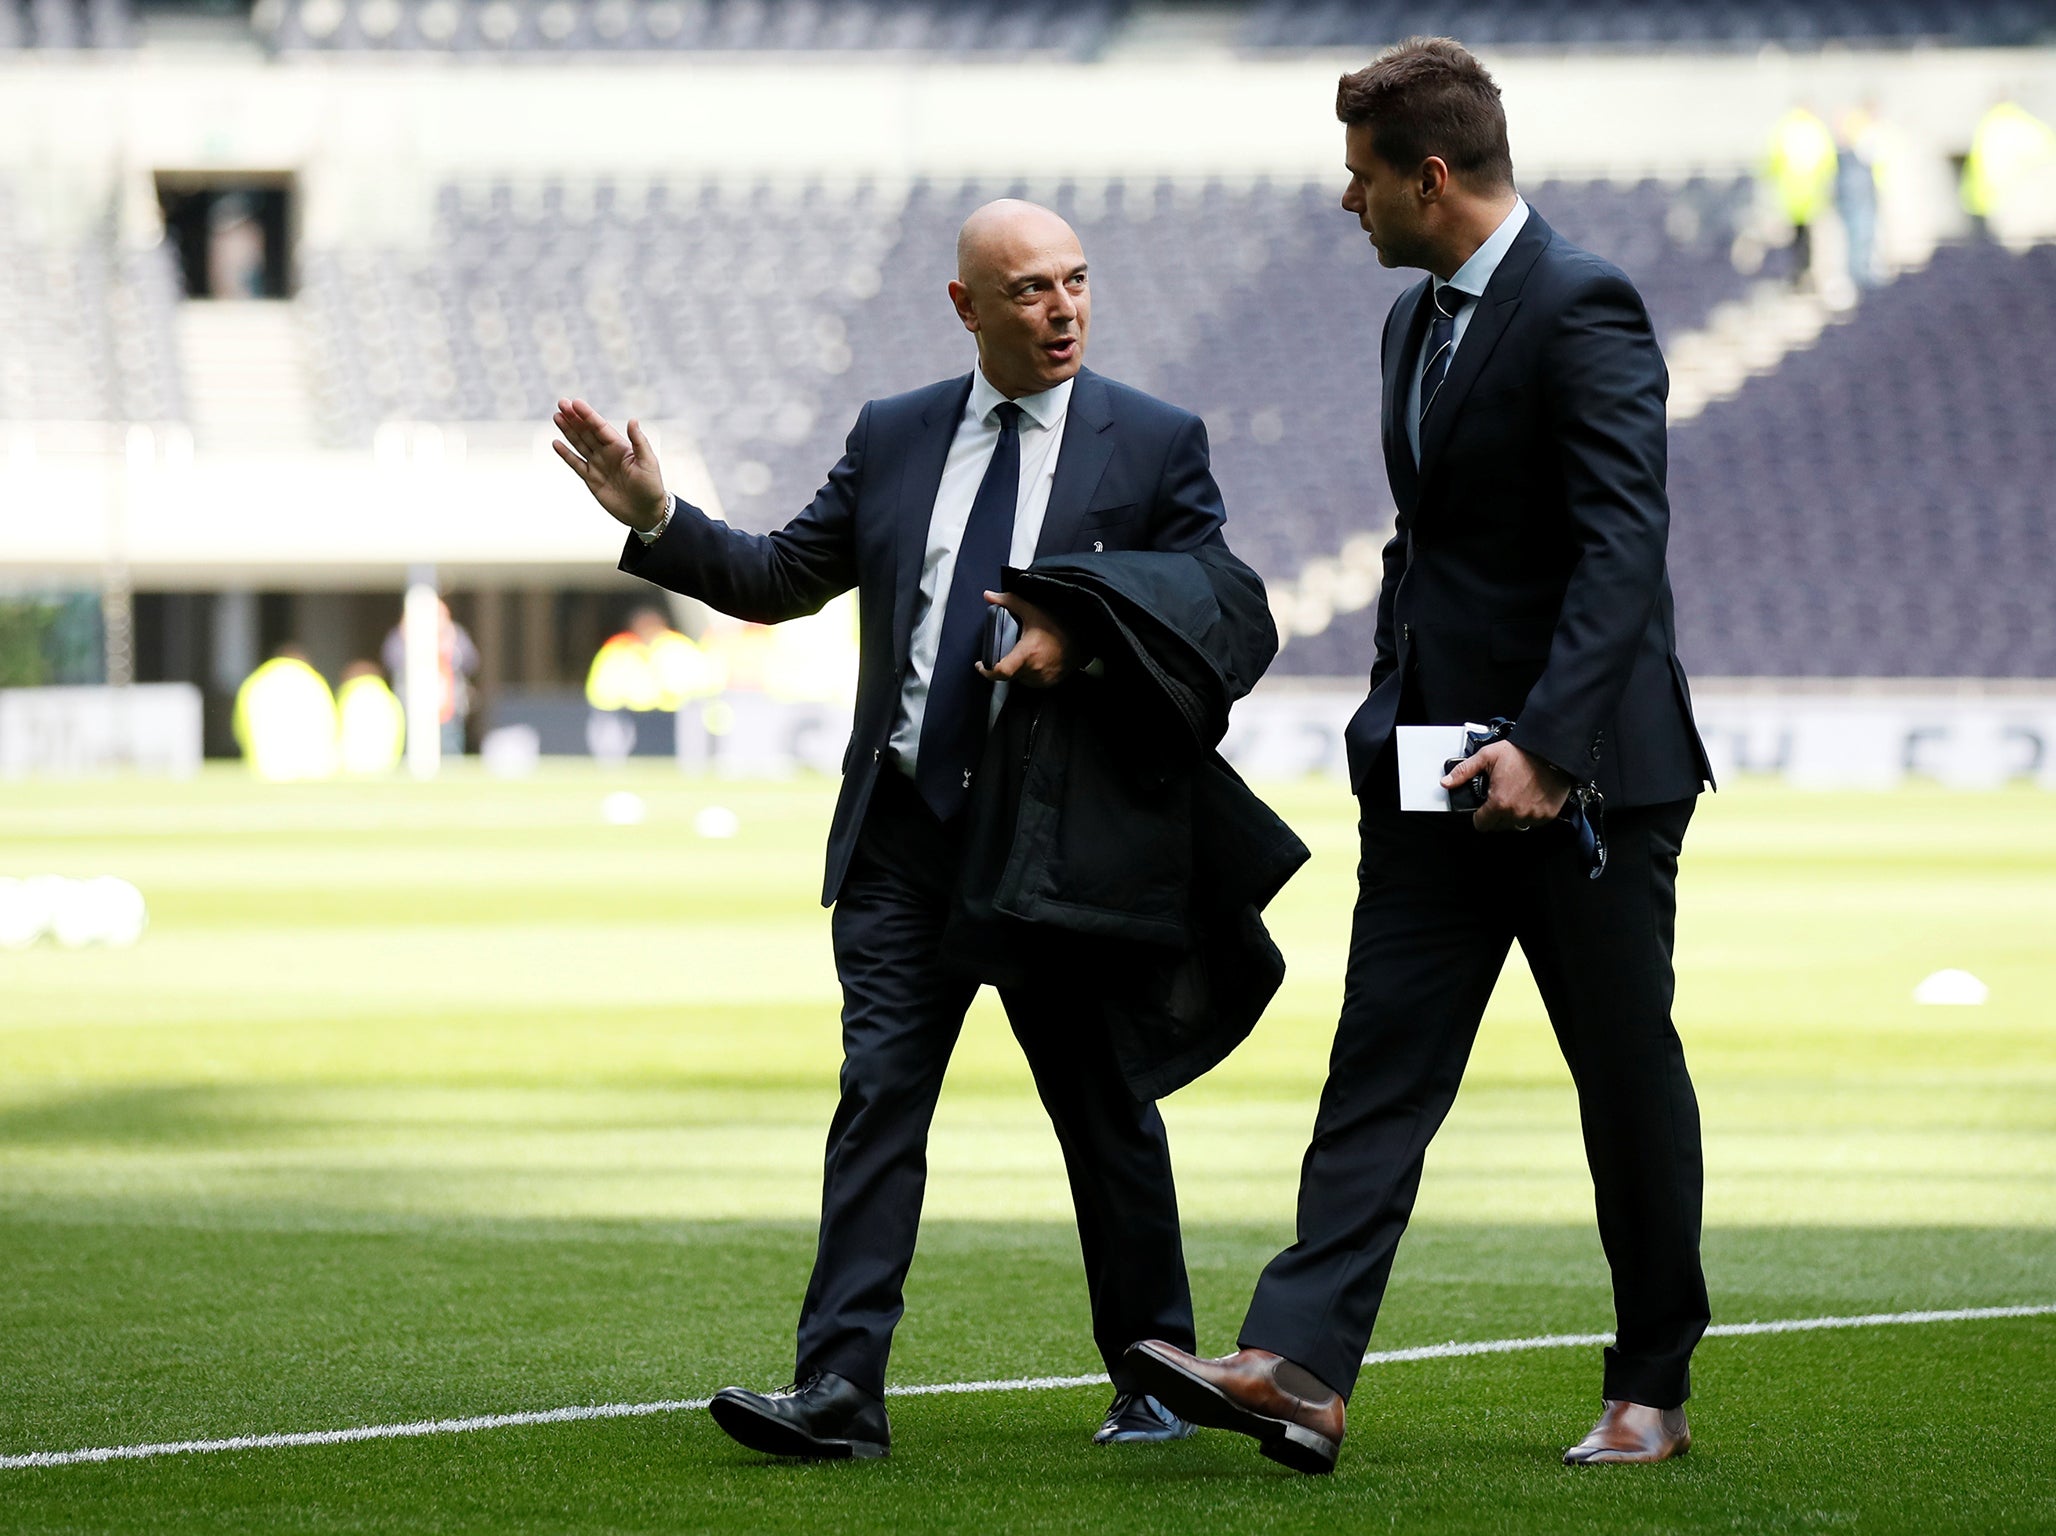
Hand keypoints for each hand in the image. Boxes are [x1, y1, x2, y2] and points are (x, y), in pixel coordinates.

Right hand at [551, 398, 668, 532]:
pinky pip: (576, 464)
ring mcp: (598, 465)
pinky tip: (556, 443)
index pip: (600, 427)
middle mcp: (607, 453)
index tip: (575, 403)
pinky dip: (566, 454)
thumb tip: (633, 420)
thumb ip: (639, 442)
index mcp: (620, 446)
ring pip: (579, 444)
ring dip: (568, 431)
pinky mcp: (591, 479)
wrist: (645, 513)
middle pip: (587, 432)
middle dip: (574, 418)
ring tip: (556, 416)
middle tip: (561, 403)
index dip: (588, 415)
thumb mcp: (648, 463)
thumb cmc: (651, 486)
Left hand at [975, 591, 1071, 688]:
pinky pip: (1031, 682)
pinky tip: (1035, 661)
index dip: (987, 671)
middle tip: (1011, 650)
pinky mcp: (1048, 683)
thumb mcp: (1032, 611)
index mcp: (1027, 653)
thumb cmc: (1059, 626)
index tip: (981, 665)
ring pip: (1019, 679)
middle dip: (1005, 663)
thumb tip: (989, 596)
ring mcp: (1042, 679)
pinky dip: (1029, 673)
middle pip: (1008, 673)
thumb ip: (1009, 601)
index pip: (1001, 671)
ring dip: (1017, 669)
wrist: (1083, 639)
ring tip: (1025, 654)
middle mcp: (1034, 669)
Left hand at [1442, 739, 1574, 832]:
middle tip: (1501, 795)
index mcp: (1499, 803)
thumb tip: (1447, 782)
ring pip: (1515, 825)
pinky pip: (1533, 822)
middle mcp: (1517, 813)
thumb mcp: (1487, 757)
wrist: (1551, 752)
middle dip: (1495, 814)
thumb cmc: (1522, 753)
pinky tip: (1529, 797)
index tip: (1483, 807)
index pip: (1481, 825)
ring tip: (1516, 794)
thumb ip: (1464, 771)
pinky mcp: (1547, 815)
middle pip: (1498, 826)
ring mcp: (1533, 816)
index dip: (1479, 816)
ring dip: (1513, 814)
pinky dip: (1530, 813)